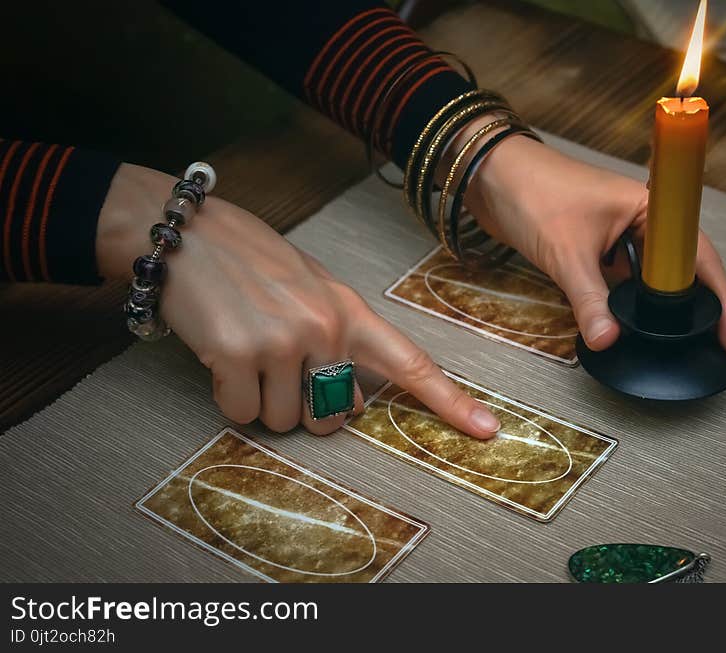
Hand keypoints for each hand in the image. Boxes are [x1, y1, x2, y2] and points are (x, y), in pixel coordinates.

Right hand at [95, 163, 501, 436]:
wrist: (188, 233)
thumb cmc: (250, 262)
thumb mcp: (311, 289)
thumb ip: (339, 341)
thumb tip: (349, 404)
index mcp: (351, 312)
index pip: (411, 363)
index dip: (450, 401)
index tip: (487, 430)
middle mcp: (326, 328)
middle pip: (333, 418)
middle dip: (305, 407)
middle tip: (277, 366)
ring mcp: (285, 341)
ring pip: (284, 421)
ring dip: (262, 401)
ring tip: (246, 351)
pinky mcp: (240, 355)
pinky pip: (242, 414)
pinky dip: (229, 397)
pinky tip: (222, 357)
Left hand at [465, 136, 725, 375]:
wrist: (490, 174)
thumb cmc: (531, 191)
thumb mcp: (565, 250)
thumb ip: (588, 297)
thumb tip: (609, 341)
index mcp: (651, 210)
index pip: (698, 263)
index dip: (722, 305)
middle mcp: (646, 226)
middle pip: (698, 277)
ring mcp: (625, 242)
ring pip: (671, 286)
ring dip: (698, 318)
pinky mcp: (603, 256)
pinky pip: (638, 290)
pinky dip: (656, 314)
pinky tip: (673, 335)